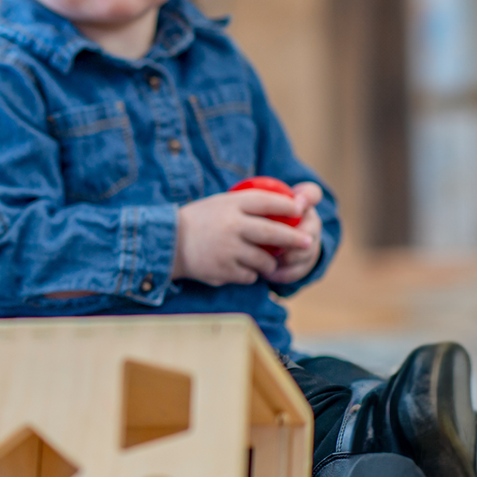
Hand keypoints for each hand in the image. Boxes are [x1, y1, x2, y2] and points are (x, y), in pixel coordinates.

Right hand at [170, 183, 316, 285]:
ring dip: (269, 263)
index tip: (300, 209)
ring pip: (264, 260)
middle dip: (294, 238)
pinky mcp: (223, 270)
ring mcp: (227, 250)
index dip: (287, 205)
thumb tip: (287, 205)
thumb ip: (247, 204)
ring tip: (267, 262)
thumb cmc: (199, 221)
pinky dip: (250, 274)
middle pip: (273, 233)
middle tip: (307, 241)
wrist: (168, 243)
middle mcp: (231, 226)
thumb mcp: (220, 204)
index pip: (267, 201)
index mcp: (230, 205)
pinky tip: (241, 269)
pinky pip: (249, 276)